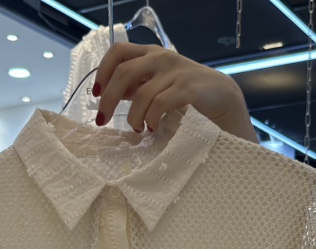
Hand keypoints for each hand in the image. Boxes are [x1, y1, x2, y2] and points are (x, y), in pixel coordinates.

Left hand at [93, 43, 257, 142]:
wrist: (220, 96)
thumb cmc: (186, 92)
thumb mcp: (158, 83)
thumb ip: (137, 85)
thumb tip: (109, 93)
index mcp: (150, 54)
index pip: (118, 52)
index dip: (102, 72)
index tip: (95, 94)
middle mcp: (161, 59)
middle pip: (124, 72)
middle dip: (108, 99)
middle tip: (102, 120)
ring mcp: (175, 73)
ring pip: (141, 95)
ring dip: (133, 117)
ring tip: (138, 129)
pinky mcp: (188, 89)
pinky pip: (160, 105)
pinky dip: (151, 120)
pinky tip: (153, 128)